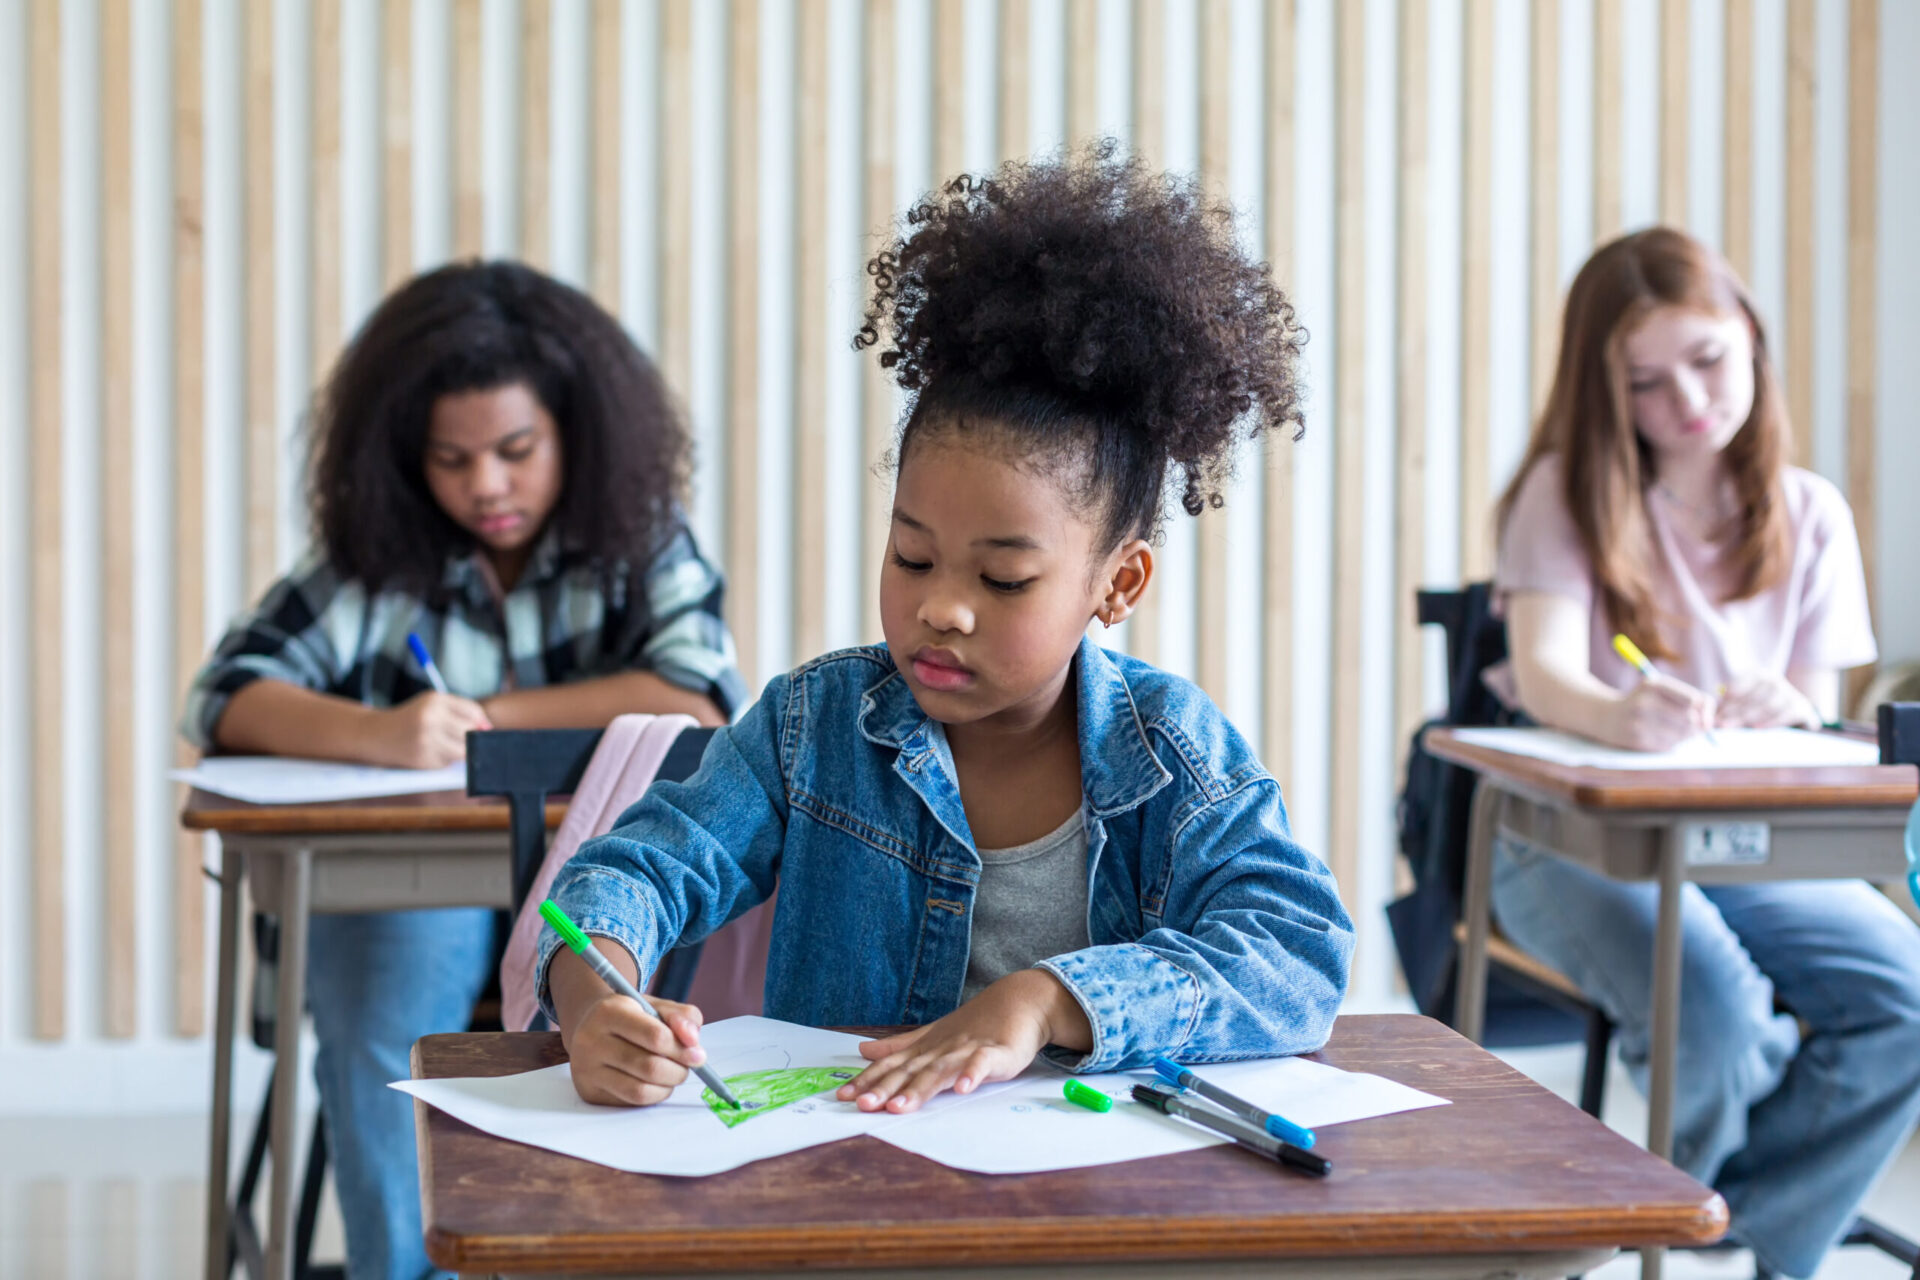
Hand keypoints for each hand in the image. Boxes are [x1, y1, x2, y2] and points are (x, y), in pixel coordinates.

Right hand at [368, 691, 491, 767]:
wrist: (377, 734)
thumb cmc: (413, 718)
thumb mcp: (433, 705)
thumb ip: (462, 711)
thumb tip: (488, 728)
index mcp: (435, 700)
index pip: (473, 711)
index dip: (479, 721)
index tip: (478, 727)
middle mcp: (430, 718)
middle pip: (469, 732)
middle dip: (469, 737)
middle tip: (453, 736)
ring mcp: (426, 740)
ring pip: (462, 751)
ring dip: (458, 750)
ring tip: (442, 744)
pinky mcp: (422, 759)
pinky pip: (447, 763)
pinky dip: (444, 760)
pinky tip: (430, 752)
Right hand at [561, 983, 709, 1106]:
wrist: (592, 1026)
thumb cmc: (631, 1016)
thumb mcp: (656, 1005)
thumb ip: (682, 1016)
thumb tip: (692, 1040)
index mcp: (609, 1011)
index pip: (655, 1036)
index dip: (682, 1049)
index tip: (698, 1054)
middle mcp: (591, 1040)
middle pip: (650, 1067)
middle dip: (678, 1070)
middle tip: (688, 1067)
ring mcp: (587, 1069)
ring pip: (640, 1090)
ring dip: (667, 1086)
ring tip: (672, 1074)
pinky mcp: (589, 1091)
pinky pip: (631, 1102)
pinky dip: (653, 1095)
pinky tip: (655, 1082)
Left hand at [836, 969, 1092, 1113]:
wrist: (1020, 1001)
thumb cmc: (975, 1024)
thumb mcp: (932, 1036)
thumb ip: (898, 1046)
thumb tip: (863, 1050)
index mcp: (925, 1048)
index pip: (891, 1066)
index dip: (868, 1080)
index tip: (844, 1096)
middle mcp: (941, 1050)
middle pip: (910, 1072)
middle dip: (885, 1089)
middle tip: (863, 1106)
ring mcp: (967, 1050)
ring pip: (939, 1071)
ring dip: (919, 1089)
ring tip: (899, 1106)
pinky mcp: (996, 1053)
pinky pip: (982, 1064)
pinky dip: (971, 1074)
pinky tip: (962, 1089)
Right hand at [1606, 675, 1716, 751]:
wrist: (1606, 716)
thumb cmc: (1644, 701)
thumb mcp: (1662, 690)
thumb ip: (1690, 699)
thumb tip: (1710, 724)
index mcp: (1653, 684)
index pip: (1693, 699)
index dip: (1705, 710)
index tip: (1705, 715)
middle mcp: (1645, 702)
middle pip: (1690, 719)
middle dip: (1697, 725)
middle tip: (1694, 726)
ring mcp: (1639, 722)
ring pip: (1682, 735)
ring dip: (1685, 735)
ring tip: (1676, 730)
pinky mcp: (1637, 740)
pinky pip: (1669, 745)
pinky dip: (1672, 743)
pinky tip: (1662, 736)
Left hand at [1715, 674, 1820, 728]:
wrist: (1795, 713)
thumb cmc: (1762, 707)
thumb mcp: (1747, 702)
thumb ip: (1731, 706)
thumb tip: (1711, 715)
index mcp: (1758, 675)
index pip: (1741, 683)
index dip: (1727, 698)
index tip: (1716, 710)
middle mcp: (1774, 681)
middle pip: (1751, 697)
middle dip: (1733, 711)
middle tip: (1720, 723)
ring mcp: (1789, 693)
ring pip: (1766, 705)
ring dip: (1748, 717)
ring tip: (1733, 726)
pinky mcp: (1800, 708)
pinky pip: (1784, 714)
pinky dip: (1770, 721)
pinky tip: (1756, 728)